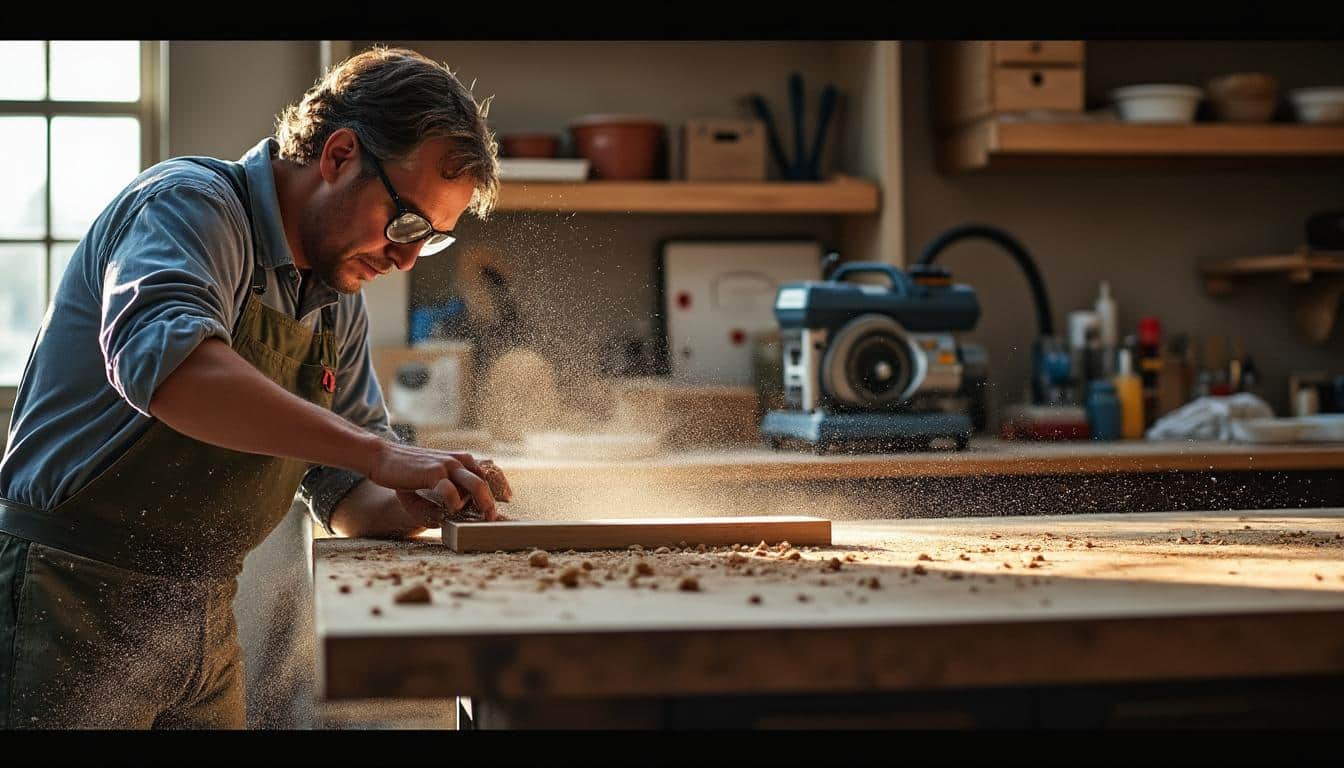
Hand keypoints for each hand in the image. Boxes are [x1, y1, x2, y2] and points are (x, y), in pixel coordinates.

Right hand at [367, 442, 498, 521]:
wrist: (382, 459)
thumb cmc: (404, 474)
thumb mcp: (424, 487)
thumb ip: (435, 504)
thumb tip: (443, 522)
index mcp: (459, 462)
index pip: (485, 475)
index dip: (496, 490)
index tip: (503, 502)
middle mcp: (458, 461)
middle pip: (485, 482)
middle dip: (492, 502)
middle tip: (493, 519)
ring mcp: (447, 465)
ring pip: (476, 485)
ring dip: (483, 504)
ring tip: (484, 518)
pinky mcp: (434, 472)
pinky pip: (451, 491)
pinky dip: (454, 503)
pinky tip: (451, 510)